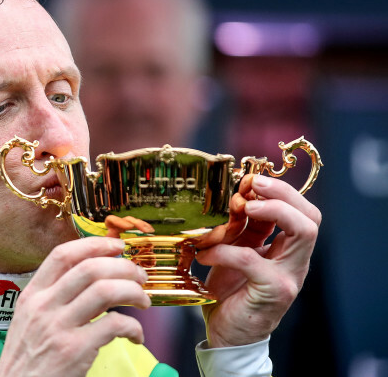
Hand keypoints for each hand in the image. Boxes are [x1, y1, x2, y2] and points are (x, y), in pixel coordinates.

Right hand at [0, 237, 150, 376]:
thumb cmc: (27, 361)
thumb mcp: (30, 322)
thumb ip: (55, 299)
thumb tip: (96, 280)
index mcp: (32, 295)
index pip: (63, 255)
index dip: (95, 244)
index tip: (118, 246)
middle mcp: (43, 306)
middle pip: (90, 268)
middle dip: (124, 267)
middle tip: (140, 276)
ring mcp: (58, 328)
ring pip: (105, 291)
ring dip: (133, 292)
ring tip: (143, 301)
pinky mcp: (74, 351)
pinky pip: (114, 324)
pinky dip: (134, 327)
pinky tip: (136, 336)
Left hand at [195, 174, 320, 347]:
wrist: (227, 336)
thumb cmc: (231, 293)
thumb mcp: (236, 253)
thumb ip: (241, 229)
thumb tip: (234, 196)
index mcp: (287, 250)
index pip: (302, 212)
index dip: (279, 191)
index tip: (250, 180)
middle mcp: (295, 261)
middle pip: (311, 216)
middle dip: (283, 194)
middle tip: (253, 184)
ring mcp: (289, 276)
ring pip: (303, 232)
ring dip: (273, 211)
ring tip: (242, 206)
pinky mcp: (273, 291)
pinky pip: (251, 260)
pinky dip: (224, 250)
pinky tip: (204, 254)